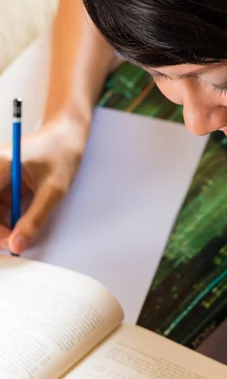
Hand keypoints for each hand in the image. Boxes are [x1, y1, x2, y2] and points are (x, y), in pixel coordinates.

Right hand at [0, 111, 90, 254]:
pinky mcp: (3, 181)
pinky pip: (0, 205)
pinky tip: (24, 221)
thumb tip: (17, 245)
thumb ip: (35, 218)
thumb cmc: (63, 153)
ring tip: (23, 234)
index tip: (10, 243)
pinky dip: (10, 218)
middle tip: (16, 244)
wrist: (68, 134)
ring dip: (4, 225)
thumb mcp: (54, 190)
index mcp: (1, 165)